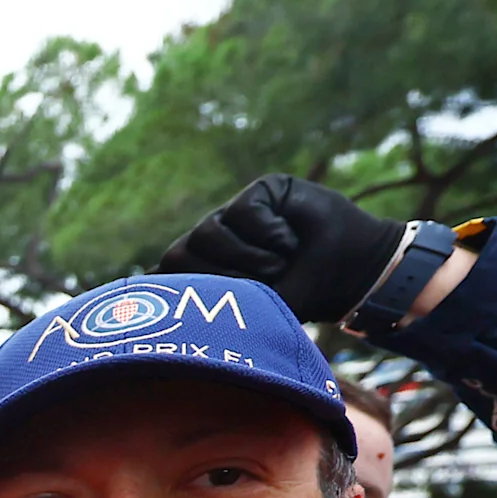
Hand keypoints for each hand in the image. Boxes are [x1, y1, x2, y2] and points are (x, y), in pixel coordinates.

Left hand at [155, 175, 400, 323]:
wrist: (352, 273)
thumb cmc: (302, 294)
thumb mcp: (251, 307)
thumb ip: (204, 296)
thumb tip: (144, 280)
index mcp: (206, 266)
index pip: (169, 272)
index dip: (189, 289)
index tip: (222, 303)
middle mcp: (214, 238)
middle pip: (179, 254)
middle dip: (220, 277)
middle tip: (260, 285)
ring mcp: (235, 213)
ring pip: (207, 232)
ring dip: (248, 259)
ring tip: (280, 265)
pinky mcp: (262, 190)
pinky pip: (242, 212)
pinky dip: (269, 235)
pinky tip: (290, 241)